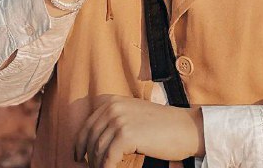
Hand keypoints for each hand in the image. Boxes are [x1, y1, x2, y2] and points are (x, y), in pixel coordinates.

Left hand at [73, 94, 204, 166]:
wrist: (184, 128)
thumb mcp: (133, 115)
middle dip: (88, 157)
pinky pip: (108, 158)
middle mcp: (113, 107)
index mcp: (113, 101)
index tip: (78, 157)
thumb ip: (115, 121)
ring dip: (98, 165)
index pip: (87, 125)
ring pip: (97, 150)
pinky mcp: (126, 135)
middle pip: (89, 138)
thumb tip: (95, 142)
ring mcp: (119, 120)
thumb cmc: (161, 126)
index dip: (79, 143)